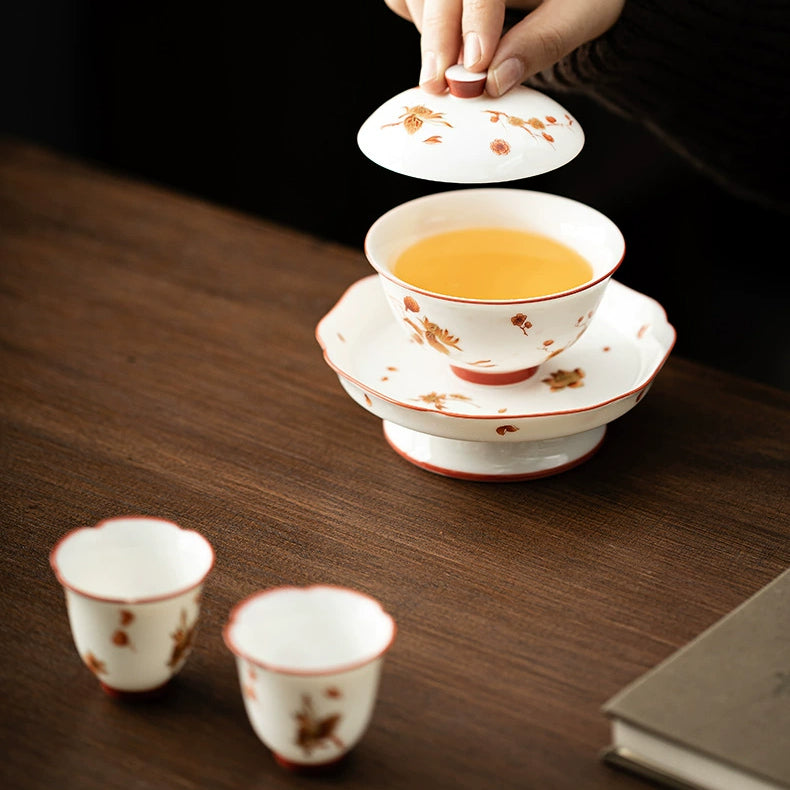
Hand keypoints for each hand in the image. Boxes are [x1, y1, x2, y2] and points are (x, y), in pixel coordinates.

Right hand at [384, 0, 624, 95]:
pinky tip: (446, 45)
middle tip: (440, 84)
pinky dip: (416, 23)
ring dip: (428, 34)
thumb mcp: (582, 14)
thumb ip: (542, 43)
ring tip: (454, 69)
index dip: (475, 18)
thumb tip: (494, 82)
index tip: (476, 65)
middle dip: (436, 36)